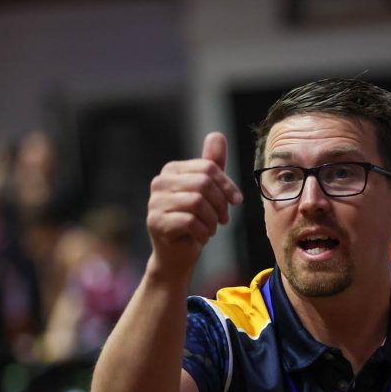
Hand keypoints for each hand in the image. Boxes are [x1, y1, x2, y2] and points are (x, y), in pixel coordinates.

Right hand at [146, 132, 242, 275]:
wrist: (176, 256)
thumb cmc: (194, 222)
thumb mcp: (207, 192)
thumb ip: (211, 165)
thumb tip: (217, 135)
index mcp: (172, 170)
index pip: (208, 168)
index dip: (227, 185)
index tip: (235, 202)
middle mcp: (160, 182)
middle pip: (203, 184)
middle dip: (220, 204)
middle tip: (223, 219)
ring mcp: (155, 203)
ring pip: (197, 202)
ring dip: (212, 220)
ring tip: (211, 228)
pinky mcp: (156, 223)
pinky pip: (191, 221)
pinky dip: (204, 232)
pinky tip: (203, 237)